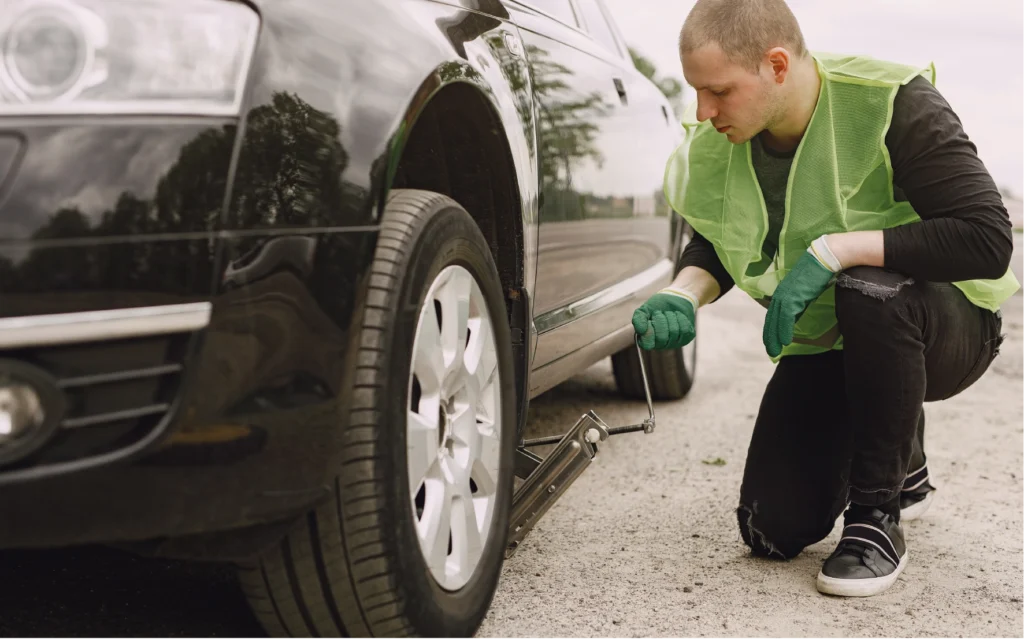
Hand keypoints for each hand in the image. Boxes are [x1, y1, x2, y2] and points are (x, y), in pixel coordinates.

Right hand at [632, 287, 696, 349]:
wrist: (674, 299)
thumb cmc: (657, 306)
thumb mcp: (644, 310)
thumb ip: (638, 319)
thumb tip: (641, 331)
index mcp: (646, 340)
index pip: (647, 344)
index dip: (650, 330)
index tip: (650, 320)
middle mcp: (660, 345)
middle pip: (662, 337)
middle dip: (661, 320)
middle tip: (660, 313)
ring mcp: (674, 343)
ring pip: (674, 332)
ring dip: (671, 317)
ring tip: (669, 314)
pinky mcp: (686, 338)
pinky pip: (685, 330)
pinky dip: (681, 319)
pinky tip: (677, 316)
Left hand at [762, 236, 840, 357]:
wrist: (828, 256)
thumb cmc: (823, 270)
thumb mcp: (809, 290)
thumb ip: (802, 301)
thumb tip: (800, 314)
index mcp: (786, 291)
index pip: (775, 312)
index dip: (773, 327)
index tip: (773, 340)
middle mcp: (783, 292)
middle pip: (772, 317)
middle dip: (770, 335)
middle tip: (771, 350)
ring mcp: (787, 293)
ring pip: (777, 319)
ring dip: (775, 335)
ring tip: (775, 349)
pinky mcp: (794, 295)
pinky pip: (786, 316)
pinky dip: (784, 329)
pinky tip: (785, 340)